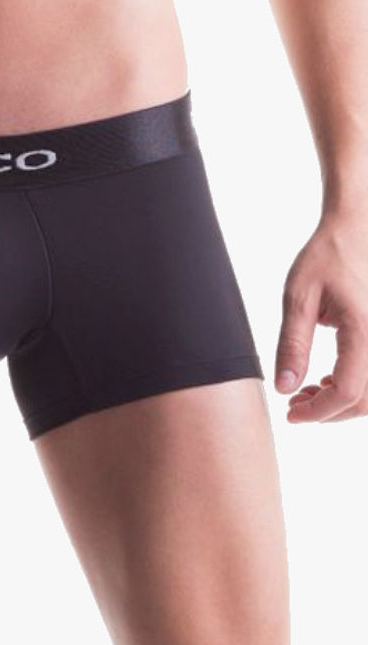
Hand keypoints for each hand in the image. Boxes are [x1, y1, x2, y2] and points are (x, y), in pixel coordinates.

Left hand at [275, 210, 367, 422]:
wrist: (355, 232)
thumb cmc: (326, 258)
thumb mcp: (298, 298)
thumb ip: (292, 344)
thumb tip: (284, 387)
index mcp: (364, 330)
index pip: (346, 391)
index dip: (317, 411)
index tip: (290, 412)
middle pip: (365, 402)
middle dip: (328, 413)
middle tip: (295, 406)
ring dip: (342, 404)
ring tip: (307, 394)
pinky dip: (355, 389)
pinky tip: (326, 380)